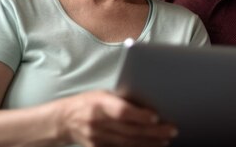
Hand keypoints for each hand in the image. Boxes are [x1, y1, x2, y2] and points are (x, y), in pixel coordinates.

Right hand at [57, 90, 176, 146]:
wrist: (64, 120)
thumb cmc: (88, 102)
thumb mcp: (102, 94)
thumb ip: (121, 99)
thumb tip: (147, 103)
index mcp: (99, 103)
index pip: (121, 111)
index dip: (139, 115)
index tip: (156, 116)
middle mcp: (98, 122)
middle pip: (129, 130)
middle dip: (153, 131)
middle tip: (171, 130)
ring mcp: (97, 138)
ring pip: (127, 143)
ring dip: (149, 142)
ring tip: (165, 140)